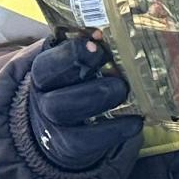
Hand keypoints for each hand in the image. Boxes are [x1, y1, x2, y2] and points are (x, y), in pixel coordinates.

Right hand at [22, 36, 138, 174]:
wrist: (58, 125)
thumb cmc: (74, 82)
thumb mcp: (72, 63)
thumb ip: (84, 47)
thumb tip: (107, 31)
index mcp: (42, 75)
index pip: (46, 66)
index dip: (70, 55)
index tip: (96, 43)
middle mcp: (43, 102)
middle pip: (55, 97)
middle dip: (86, 83)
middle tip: (116, 75)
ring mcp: (55, 127)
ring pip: (67, 116)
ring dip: (98, 100)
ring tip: (123, 90)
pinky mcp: (72, 148)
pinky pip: (89, 141)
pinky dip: (115, 131)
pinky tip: (136, 121)